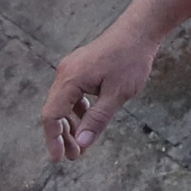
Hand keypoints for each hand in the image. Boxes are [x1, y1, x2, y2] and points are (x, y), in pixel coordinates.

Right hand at [41, 22, 162, 162]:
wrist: (139, 31)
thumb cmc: (130, 60)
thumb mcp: (117, 95)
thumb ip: (98, 119)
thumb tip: (82, 143)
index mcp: (70, 79)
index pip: (52, 115)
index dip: (53, 139)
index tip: (59, 158)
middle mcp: (65, 73)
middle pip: (54, 111)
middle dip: (62, 136)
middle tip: (75, 156)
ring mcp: (70, 70)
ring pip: (62, 104)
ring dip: (70, 125)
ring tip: (81, 144)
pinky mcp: (79, 69)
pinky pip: (71, 95)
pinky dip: (76, 111)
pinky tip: (87, 122)